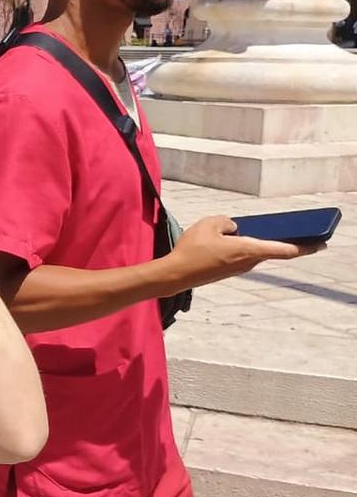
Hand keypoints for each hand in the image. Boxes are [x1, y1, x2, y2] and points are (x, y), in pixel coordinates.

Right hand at [164, 215, 322, 290]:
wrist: (175, 274)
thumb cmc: (192, 249)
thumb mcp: (209, 224)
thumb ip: (226, 221)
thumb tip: (233, 229)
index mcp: (249, 250)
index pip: (285, 249)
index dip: (305, 246)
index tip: (321, 243)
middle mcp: (248, 262)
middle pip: (271, 250)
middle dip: (283, 241)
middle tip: (297, 230)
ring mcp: (238, 269)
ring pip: (255, 253)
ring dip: (260, 244)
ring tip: (263, 230)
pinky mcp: (228, 271)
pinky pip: (242, 256)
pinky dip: (245, 248)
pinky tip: (237, 240)